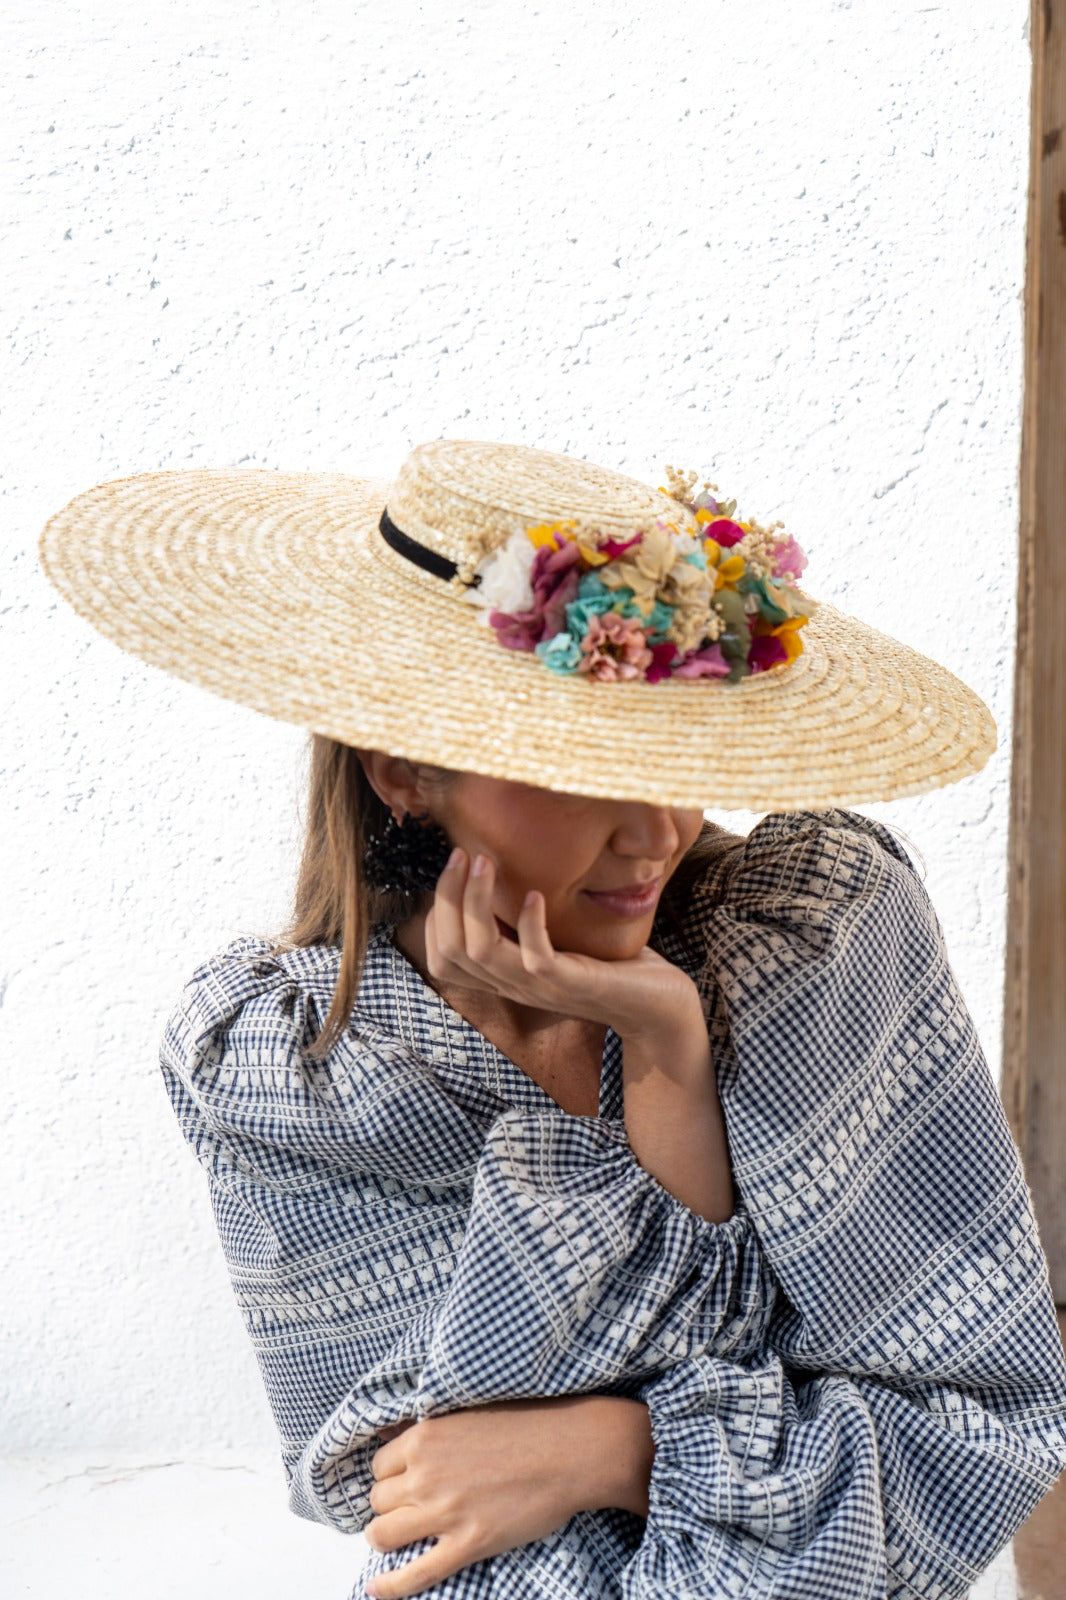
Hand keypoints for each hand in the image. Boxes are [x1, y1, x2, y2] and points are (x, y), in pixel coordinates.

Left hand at [363, 1398, 608, 1597]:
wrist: (569, 1451)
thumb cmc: (525, 1424)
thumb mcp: (466, 1413)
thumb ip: (426, 1429)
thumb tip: (387, 1434)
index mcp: (425, 1437)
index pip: (379, 1466)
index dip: (390, 1477)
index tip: (403, 1482)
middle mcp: (426, 1474)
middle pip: (378, 1501)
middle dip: (390, 1506)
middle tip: (411, 1507)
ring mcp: (445, 1512)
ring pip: (384, 1534)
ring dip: (386, 1537)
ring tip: (398, 1537)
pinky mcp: (467, 1544)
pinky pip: (416, 1573)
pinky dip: (390, 1586)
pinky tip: (375, 1589)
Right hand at [425, 848, 702, 1047]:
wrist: (657, 1006)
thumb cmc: (606, 966)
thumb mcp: (554, 942)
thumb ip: (524, 924)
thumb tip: (502, 877)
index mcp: (504, 978)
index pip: (442, 958)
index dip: (435, 914)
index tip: (452, 872)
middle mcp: (513, 986)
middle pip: (451, 950)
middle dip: (447, 896)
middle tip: (460, 854)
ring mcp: (541, 988)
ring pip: (481, 951)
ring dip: (476, 901)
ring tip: (484, 862)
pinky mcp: (573, 984)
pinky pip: (536, 958)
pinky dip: (530, 923)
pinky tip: (535, 894)